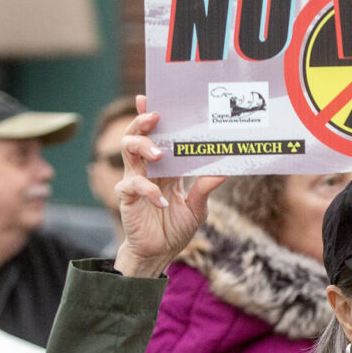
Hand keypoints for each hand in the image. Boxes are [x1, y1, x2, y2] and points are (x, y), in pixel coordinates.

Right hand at [113, 95, 224, 277]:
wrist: (159, 253)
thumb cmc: (175, 228)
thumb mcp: (198, 207)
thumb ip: (206, 187)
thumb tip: (225, 169)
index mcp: (165, 167)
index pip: (159, 135)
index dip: (153, 116)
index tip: (154, 98)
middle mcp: (147, 168)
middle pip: (137, 134)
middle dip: (143, 122)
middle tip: (156, 116)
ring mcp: (135, 180)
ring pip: (127, 150)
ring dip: (142, 146)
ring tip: (159, 153)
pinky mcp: (126, 197)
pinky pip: (133, 185)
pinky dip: (149, 191)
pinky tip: (163, 202)